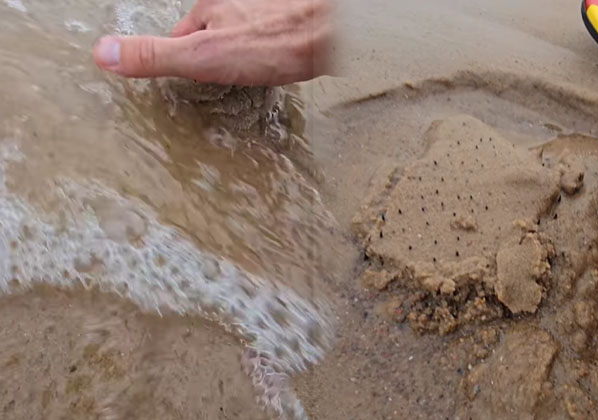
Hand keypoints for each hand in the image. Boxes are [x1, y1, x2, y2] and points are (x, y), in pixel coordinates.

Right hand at [93, 0, 330, 85]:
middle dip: (217, 51)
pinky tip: (281, 59)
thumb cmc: (271, 45)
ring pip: (246, 30)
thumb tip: (103, 53)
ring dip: (247, 48)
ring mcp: (266, 8)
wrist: (331, 34)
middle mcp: (238, 2)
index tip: (187, 73)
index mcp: (211, 8)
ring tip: (254, 67)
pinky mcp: (292, 18)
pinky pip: (275, 33)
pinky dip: (274, 47)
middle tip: (224, 74)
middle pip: (216, 30)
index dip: (185, 57)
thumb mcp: (202, 57)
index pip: (184, 34)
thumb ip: (156, 55)